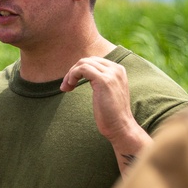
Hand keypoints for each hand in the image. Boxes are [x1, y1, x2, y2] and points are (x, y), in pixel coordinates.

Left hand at [62, 56, 152, 175]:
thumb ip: (100, 80)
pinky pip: (82, 69)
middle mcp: (116, 69)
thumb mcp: (108, 92)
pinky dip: (72, 75)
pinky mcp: (104, 80)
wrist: (121, 127)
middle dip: (73, 71)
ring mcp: (111, 74)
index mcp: (118, 70)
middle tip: (66, 86)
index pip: (94, 61)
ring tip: (66, 87)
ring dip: (70, 74)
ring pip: (83, 63)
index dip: (79, 69)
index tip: (71, 83)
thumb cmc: (111, 114)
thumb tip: (82, 72)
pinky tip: (69, 87)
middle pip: (87, 60)